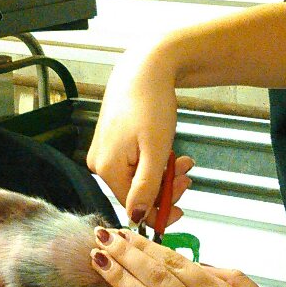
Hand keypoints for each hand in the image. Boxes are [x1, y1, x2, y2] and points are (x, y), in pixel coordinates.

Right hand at [86, 41, 192, 227]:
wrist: (146, 69)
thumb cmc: (150, 104)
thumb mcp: (156, 152)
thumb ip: (147, 188)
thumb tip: (138, 217)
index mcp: (106, 168)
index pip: (133, 206)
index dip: (159, 210)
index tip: (181, 209)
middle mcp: (99, 163)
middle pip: (135, 192)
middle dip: (164, 188)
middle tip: (186, 175)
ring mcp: (104, 152)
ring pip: (138, 178)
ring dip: (163, 174)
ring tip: (183, 160)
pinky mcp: (111, 144)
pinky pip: (134, 164)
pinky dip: (154, 162)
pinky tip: (168, 152)